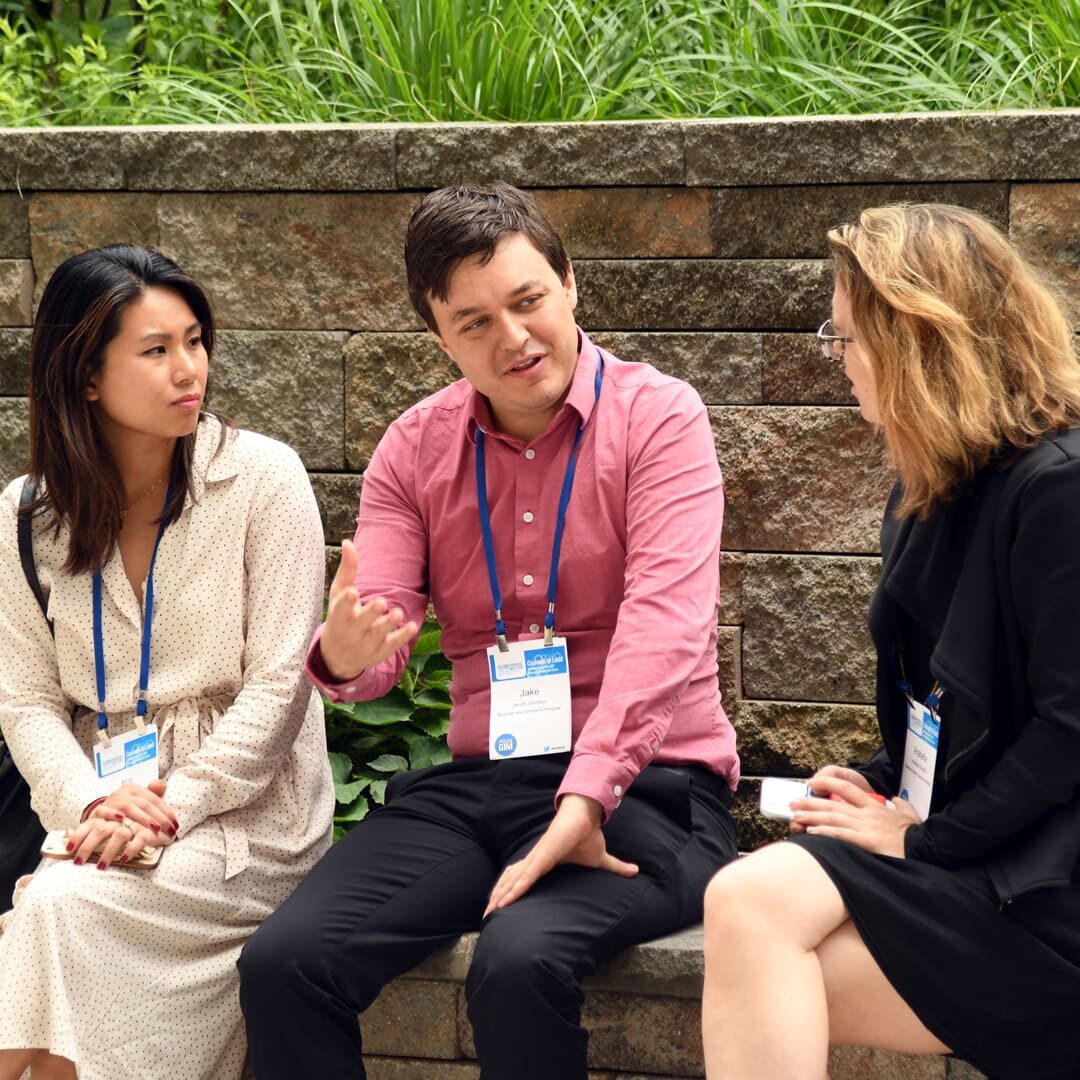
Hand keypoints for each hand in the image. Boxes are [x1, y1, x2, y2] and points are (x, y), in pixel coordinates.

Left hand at [65, 811, 169, 870]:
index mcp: (111, 813)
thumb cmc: (138, 822)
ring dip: (108, 852)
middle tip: (78, 862)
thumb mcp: (117, 822)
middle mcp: (123, 816)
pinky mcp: (151, 831)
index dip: (78, 835)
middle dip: (87, 847)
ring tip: (100, 867)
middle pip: (101, 829)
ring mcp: (137, 822)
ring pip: (119, 835)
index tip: (68, 849)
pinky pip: (139, 840)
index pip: (91, 822)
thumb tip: (71, 843)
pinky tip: (124, 860)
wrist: (165, 818)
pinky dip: (131, 850)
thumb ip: (98, 827)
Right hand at [86, 778, 178, 835]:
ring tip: (156, 829)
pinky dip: (113, 815)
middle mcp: (122, 792)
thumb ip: (152, 793)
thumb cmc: (123, 809)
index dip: (166, 811)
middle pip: (144, 804)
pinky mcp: (98, 811)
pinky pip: (105, 811)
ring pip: (129, 807)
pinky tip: (122, 820)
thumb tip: (163, 785)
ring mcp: (110, 801)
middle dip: (159, 818)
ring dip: (143, 819)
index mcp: (133, 788)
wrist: (97, 813)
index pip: (153, 799)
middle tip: (169, 830)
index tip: (175, 825)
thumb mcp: (137, 799)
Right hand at [321, 539, 418, 680]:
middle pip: (362, 623)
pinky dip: (402, 637)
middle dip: (371, 613)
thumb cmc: (340, 618)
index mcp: (339, 616)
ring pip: (379, 634)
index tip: (353, 592)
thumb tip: (348, 541)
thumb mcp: (338, 595)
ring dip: (389, 624)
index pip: (341, 609)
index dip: (347, 602)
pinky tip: (413, 626)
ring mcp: (366, 644)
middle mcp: (352, 631)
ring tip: (398, 613)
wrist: (337, 658)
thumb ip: (347, 570)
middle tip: (381, 602)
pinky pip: (393, 645)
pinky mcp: (380, 652)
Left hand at [483, 794, 638, 916]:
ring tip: (488, 913)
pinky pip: (525, 876)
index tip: (499, 907)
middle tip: (485, 916)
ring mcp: (537, 857)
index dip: (509, 892)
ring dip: (500, 897)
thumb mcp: (601, 858)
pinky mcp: (542, 855)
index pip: (521, 879)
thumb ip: (615, 867)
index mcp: (544, 862)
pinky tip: (504, 902)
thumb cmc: (588, 834)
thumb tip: (635, 871)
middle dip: (497, 898)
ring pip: (513, 881)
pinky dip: (514, 889)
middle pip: (510, 881)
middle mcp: (535, 860)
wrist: (587, 814)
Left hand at [790, 774, 919, 857]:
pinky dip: (825, 833)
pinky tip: (811, 833)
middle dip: (810, 802)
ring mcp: (866, 827)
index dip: (828, 784)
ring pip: (833, 818)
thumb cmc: (917, 835)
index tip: (812, 784)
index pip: (847, 788)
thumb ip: (901, 806)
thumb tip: (896, 800)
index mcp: (874, 806)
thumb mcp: (910, 815)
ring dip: (812, 816)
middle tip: (793, 803)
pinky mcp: (868, 841)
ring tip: (795, 816)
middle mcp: (867, 814)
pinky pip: (842, 835)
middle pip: (833, 804)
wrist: (927, 848)